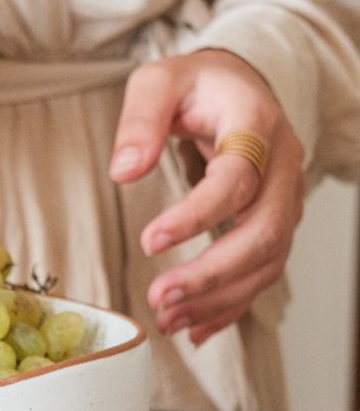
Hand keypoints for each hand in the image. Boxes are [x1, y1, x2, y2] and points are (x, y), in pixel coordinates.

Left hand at [110, 49, 304, 345]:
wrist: (237, 87)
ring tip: (168, 319)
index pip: (237, 180)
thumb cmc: (196, 85)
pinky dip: (232, 306)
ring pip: (268, 261)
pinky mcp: (276, 223)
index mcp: (256, 125)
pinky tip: (195, 330)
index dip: (197, 216)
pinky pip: (263, 273)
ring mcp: (286, 198)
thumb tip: (125, 171)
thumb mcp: (158, 81)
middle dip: (213, 273)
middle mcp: (283, 165)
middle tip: (160, 297)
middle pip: (264, 232)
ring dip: (220, 298)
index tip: (149, 241)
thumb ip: (140, 120)